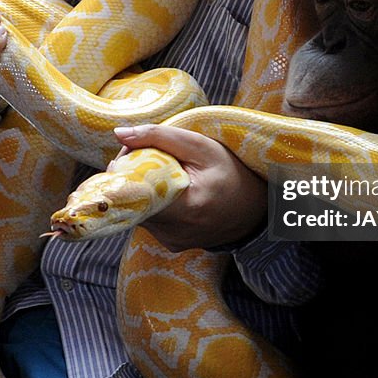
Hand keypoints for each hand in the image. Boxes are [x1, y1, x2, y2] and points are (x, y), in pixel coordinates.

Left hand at [113, 124, 266, 251]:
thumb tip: (119, 133)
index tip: (134, 150)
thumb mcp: (201, 146)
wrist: (258, 209)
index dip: (126, 165)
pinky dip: (152, 200)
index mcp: (184, 207)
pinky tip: (170, 189)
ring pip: (137, 208)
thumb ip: (159, 137)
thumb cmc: (233, 172)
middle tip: (150, 153)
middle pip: (131, 198)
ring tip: (164, 171)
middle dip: (132, 173)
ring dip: (142, 186)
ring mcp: (172, 241)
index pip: (133, 187)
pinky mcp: (171, 244)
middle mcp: (174, 232)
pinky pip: (149, 218)